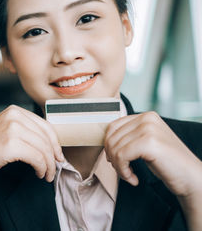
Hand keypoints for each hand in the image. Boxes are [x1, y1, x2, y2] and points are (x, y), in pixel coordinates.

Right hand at [0, 105, 63, 214]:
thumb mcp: (7, 132)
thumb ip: (26, 132)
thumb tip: (53, 145)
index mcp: (14, 110)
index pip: (45, 125)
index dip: (55, 143)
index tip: (58, 156)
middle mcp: (13, 115)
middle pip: (46, 137)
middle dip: (53, 155)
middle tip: (54, 169)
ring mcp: (11, 128)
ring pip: (43, 148)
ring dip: (49, 165)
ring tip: (46, 174)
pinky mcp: (10, 144)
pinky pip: (37, 157)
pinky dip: (41, 168)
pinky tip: (38, 173)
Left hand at [104, 112, 201, 229]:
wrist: (191, 178)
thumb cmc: (167, 163)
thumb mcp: (146, 143)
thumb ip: (130, 136)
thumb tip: (105, 140)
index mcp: (146, 116)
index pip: (112, 127)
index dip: (109, 146)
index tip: (117, 161)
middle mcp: (147, 118)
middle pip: (111, 137)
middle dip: (112, 158)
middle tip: (123, 171)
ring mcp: (148, 129)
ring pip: (114, 148)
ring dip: (118, 167)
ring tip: (129, 176)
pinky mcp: (149, 142)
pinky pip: (121, 156)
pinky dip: (123, 171)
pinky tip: (133, 179)